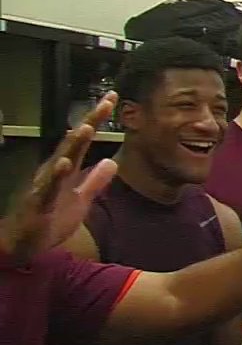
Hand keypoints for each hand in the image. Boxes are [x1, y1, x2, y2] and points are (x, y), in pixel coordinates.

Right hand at [1, 93, 119, 263]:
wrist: (26, 245)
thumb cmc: (52, 219)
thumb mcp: (81, 199)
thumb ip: (96, 180)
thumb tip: (112, 161)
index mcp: (66, 169)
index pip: (83, 141)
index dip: (96, 120)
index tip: (111, 99)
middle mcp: (54, 171)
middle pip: (74, 143)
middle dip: (90, 122)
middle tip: (106, 103)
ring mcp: (45, 186)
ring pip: (60, 161)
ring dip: (73, 144)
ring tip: (87, 127)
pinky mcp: (38, 203)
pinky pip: (48, 188)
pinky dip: (56, 176)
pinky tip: (64, 163)